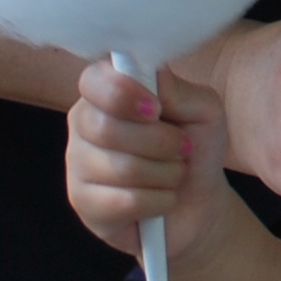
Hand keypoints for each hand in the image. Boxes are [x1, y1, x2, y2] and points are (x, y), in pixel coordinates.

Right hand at [68, 58, 237, 264]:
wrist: (198, 202)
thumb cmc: (196, 147)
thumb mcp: (203, 111)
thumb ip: (178, 91)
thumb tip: (154, 75)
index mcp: (107, 91)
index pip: (93, 80)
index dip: (123, 94)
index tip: (156, 109)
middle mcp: (84, 124)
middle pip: (105, 128)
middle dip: (159, 142)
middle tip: (182, 147)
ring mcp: (77, 166)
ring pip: (119, 168)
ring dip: (165, 174)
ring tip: (174, 173)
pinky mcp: (83, 205)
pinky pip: (122, 202)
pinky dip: (158, 201)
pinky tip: (162, 199)